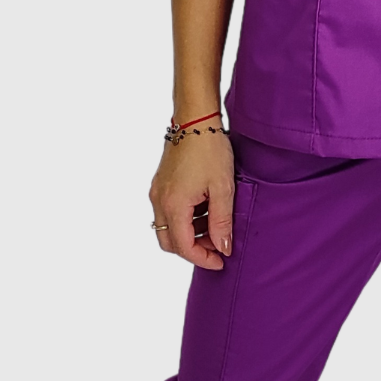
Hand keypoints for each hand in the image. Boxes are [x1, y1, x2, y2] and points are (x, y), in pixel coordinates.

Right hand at [149, 131, 233, 270]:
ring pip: (167, 227)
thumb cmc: (210, 150)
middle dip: (193, 249)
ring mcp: (157, 192)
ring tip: (216, 225)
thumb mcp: (223, 188)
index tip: (221, 261)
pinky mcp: (161, 184)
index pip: (183, 247)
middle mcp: (159, 201)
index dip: (202, 259)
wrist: (196, 119)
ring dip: (190, 233)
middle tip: (217, 247)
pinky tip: (206, 209)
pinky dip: (185, 219)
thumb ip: (222, 222)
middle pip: (170, 241)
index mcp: (173, 205)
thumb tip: (223, 248)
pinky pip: (168, 211)